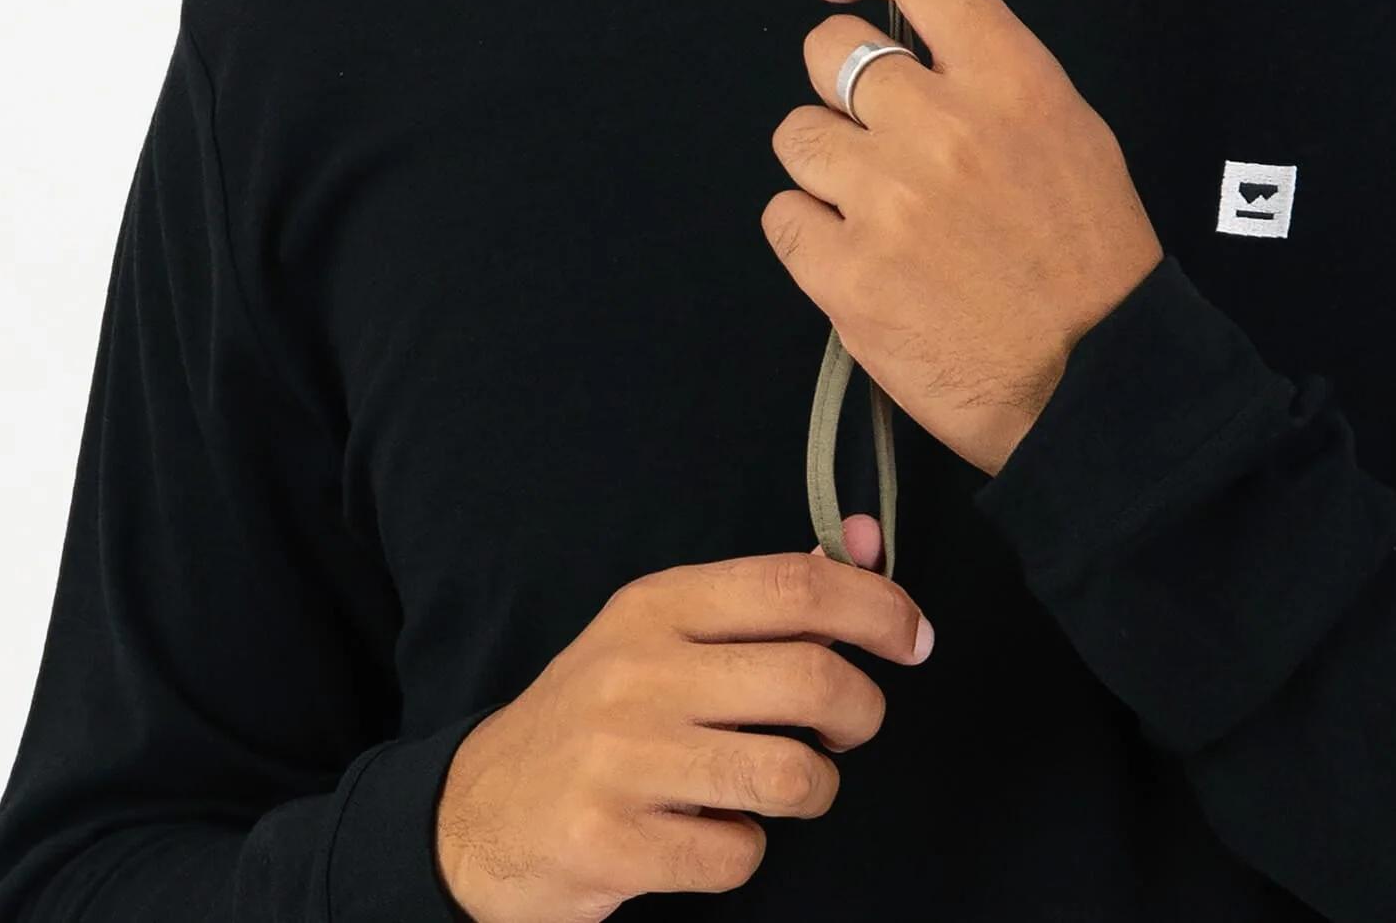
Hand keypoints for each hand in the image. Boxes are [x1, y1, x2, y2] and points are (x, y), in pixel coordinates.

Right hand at [434, 545, 932, 917]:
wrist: (481, 812)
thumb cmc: (600, 714)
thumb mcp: (668, 632)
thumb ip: (772, 592)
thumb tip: (871, 541)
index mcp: (658, 604)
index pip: (797, 585)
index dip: (878, 608)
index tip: (914, 637)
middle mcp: (638, 670)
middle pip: (810, 678)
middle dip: (863, 711)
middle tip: (853, 727)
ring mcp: (622, 758)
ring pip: (790, 773)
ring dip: (814, 787)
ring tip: (787, 783)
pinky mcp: (612, 842)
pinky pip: (740, 853)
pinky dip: (747, 850)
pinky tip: (712, 831)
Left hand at [762, 0, 1165, 477]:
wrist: (1096, 387)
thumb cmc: (1088, 255)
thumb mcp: (1065, 125)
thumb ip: (986, 49)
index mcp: (1010, 80)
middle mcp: (941, 125)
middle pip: (828, 49)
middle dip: (839, 84)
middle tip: (877, 131)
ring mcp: (886, 200)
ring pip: (795, 134)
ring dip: (825, 163)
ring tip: (876, 206)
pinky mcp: (845, 274)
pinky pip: (783, 216)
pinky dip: (810, 233)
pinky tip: (860, 256)